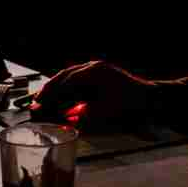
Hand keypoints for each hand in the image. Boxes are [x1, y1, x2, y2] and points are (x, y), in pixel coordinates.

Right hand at [32, 61, 154, 127]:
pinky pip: (78, 83)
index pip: (67, 80)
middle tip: (36, 104)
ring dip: (56, 90)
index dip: (52, 94)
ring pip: (69, 78)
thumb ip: (86, 114)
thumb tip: (66, 118)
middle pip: (65, 77)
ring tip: (43, 103)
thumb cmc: (133, 106)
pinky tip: (60, 102)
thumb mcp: (109, 112)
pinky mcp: (99, 78)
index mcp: (95, 72)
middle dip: (50, 90)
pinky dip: (67, 92)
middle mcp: (94, 68)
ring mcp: (96, 71)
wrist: (152, 100)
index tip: (39, 105)